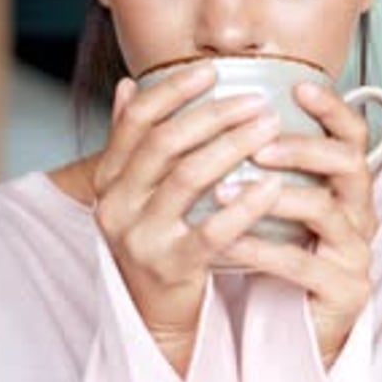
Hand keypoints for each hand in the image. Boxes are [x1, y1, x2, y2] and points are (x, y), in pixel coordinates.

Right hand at [92, 61, 281, 375]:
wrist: (154, 311)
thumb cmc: (155, 239)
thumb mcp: (134, 190)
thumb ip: (130, 141)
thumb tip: (126, 85)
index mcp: (109, 178)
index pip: (136, 120)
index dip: (172, 90)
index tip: (210, 70)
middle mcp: (116, 204)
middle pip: (165, 143)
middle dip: (214, 115)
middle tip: (257, 101)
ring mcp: (141, 237)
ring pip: (187, 177)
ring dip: (233, 145)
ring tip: (269, 127)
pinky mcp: (171, 266)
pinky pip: (212, 229)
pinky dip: (245, 204)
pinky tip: (273, 185)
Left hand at [217, 81, 376, 368]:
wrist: (294, 324)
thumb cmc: (282, 250)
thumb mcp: (278, 202)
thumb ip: (263, 161)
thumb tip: (216, 109)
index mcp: (347, 184)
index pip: (352, 134)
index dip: (331, 108)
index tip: (297, 87)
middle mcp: (359, 212)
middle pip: (348, 163)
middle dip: (302, 148)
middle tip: (258, 145)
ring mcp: (355, 251)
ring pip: (324, 210)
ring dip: (272, 196)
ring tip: (224, 189)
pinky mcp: (343, 289)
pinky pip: (299, 263)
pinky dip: (258, 247)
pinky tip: (225, 239)